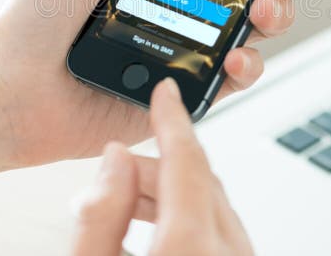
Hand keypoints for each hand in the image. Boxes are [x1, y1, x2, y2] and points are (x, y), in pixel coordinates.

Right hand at [72, 79, 252, 255]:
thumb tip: (115, 159)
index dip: (172, 117)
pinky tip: (155, 225)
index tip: (165, 90)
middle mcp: (228, 251)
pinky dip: (190, 213)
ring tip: (126, 202)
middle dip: (158, 161)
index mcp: (192, 246)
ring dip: (173, 190)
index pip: (187, 159)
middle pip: (200, 178)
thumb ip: (102, 215)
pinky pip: (220, 228)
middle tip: (118, 168)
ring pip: (213, 201)